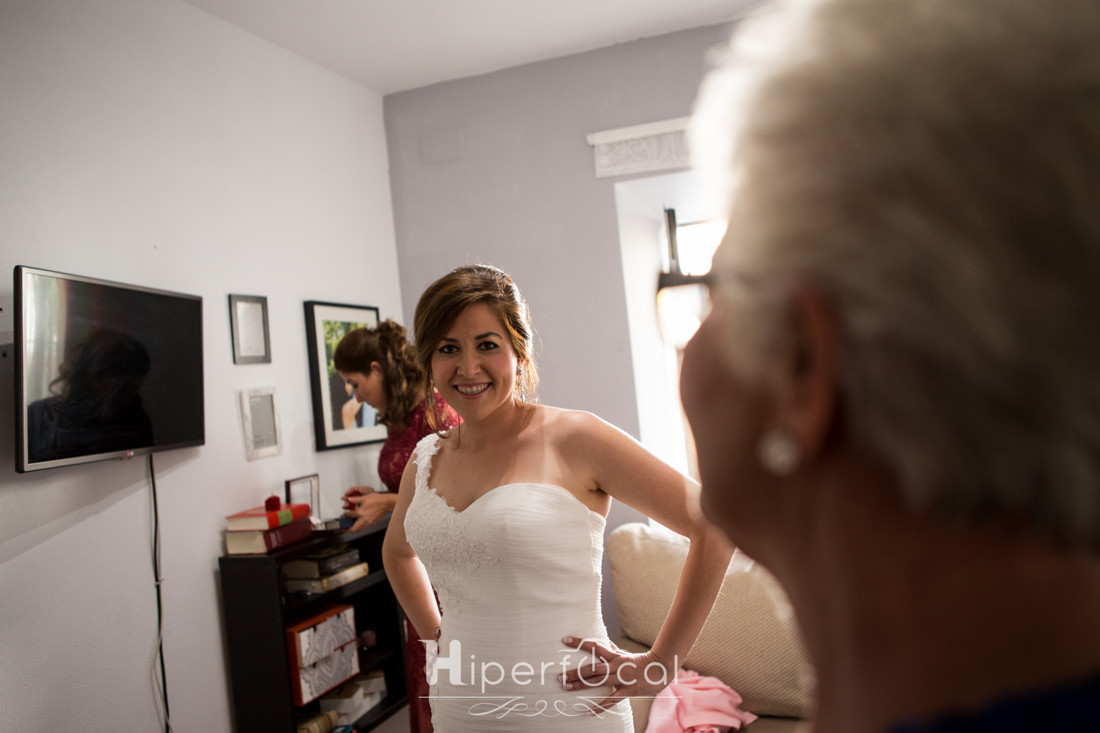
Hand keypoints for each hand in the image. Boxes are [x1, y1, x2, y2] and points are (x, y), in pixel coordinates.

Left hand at [343, 488, 394, 531]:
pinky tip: (360, 522)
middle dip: (347, 530)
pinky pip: (365, 526)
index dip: (345, 515)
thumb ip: (355, 499)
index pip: (349, 516)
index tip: (344, 514)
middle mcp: (364, 519)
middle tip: (342, 529)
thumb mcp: (364, 498)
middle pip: (353, 528)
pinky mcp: (373, 522)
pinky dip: (361, 526)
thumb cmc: (376, 500)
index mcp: (360, 513)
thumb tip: (349, 499)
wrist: (386, 503)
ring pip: (359, 529)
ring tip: (350, 528)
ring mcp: (369, 522)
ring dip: (354, 529)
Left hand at [559, 636, 674, 713]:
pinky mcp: (628, 691)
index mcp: (615, 656)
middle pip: (592, 668)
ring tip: (566, 687)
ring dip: (581, 685)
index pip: (595, 647)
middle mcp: (616, 666)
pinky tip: (589, 712)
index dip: (580, 643)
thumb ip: (612, 649)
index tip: (565, 640)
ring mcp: (622, 679)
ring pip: (598, 682)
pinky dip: (601, 706)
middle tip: (560, 676)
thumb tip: (602, 642)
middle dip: (575, 672)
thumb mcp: (624, 654)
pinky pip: (612, 699)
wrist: (660, 669)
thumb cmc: (640, 661)